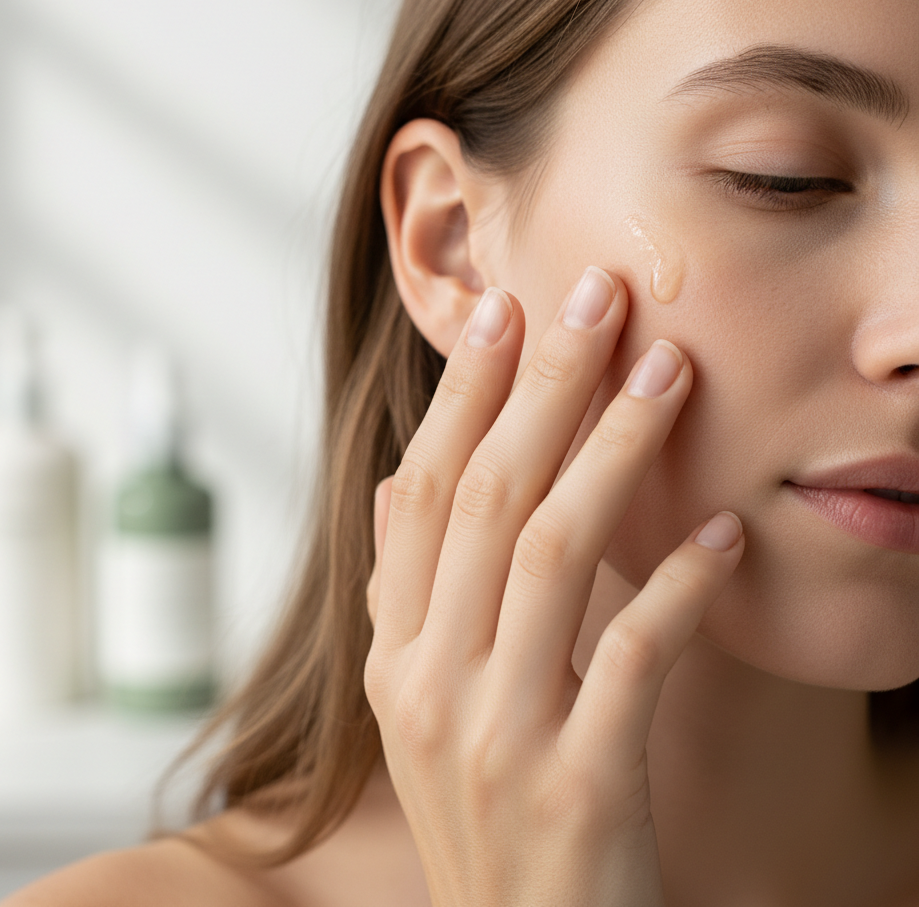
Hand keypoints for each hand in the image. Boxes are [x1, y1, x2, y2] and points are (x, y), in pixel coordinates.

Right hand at [364, 269, 743, 905]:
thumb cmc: (491, 817)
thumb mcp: (427, 707)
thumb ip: (415, 597)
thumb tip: (405, 481)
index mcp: (393, 659)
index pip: (420, 494)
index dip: (461, 396)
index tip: (502, 310)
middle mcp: (429, 686)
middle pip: (486, 498)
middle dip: (541, 384)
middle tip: (593, 295)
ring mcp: (497, 738)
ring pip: (552, 553)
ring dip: (615, 451)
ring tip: (669, 373)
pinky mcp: (579, 788)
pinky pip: (634, 655)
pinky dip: (682, 584)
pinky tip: (720, 528)